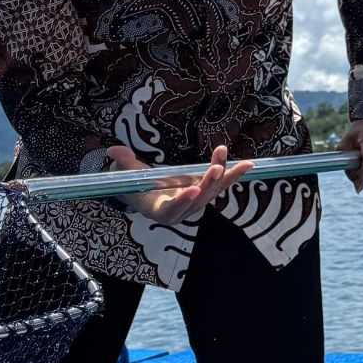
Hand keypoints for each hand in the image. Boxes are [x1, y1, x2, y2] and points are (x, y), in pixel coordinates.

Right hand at [106, 141, 254, 222]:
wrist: (146, 194)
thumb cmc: (134, 185)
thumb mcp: (125, 175)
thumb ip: (122, 163)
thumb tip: (114, 151)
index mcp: (159, 210)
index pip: (172, 210)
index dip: (182, 201)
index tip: (192, 190)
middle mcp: (181, 211)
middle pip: (198, 200)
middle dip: (207, 184)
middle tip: (215, 168)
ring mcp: (195, 203)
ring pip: (212, 191)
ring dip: (224, 175)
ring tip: (233, 159)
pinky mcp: (205, 192)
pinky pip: (221, 185)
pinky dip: (234, 174)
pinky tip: (248, 164)